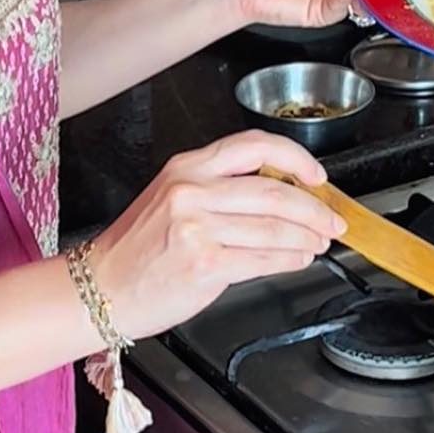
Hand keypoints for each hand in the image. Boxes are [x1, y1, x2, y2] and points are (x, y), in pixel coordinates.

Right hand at [92, 132, 346, 336]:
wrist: (101, 287)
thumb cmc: (137, 249)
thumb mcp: (171, 199)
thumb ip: (219, 189)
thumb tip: (280, 196)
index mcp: (187, 167)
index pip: (254, 146)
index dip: (295, 158)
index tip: (316, 175)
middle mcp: (192, 191)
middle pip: (275, 191)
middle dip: (315, 209)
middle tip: (332, 220)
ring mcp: (197, 228)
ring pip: (275, 227)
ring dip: (307, 237)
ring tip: (317, 243)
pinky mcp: (204, 264)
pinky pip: (264, 258)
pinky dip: (290, 260)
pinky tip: (297, 260)